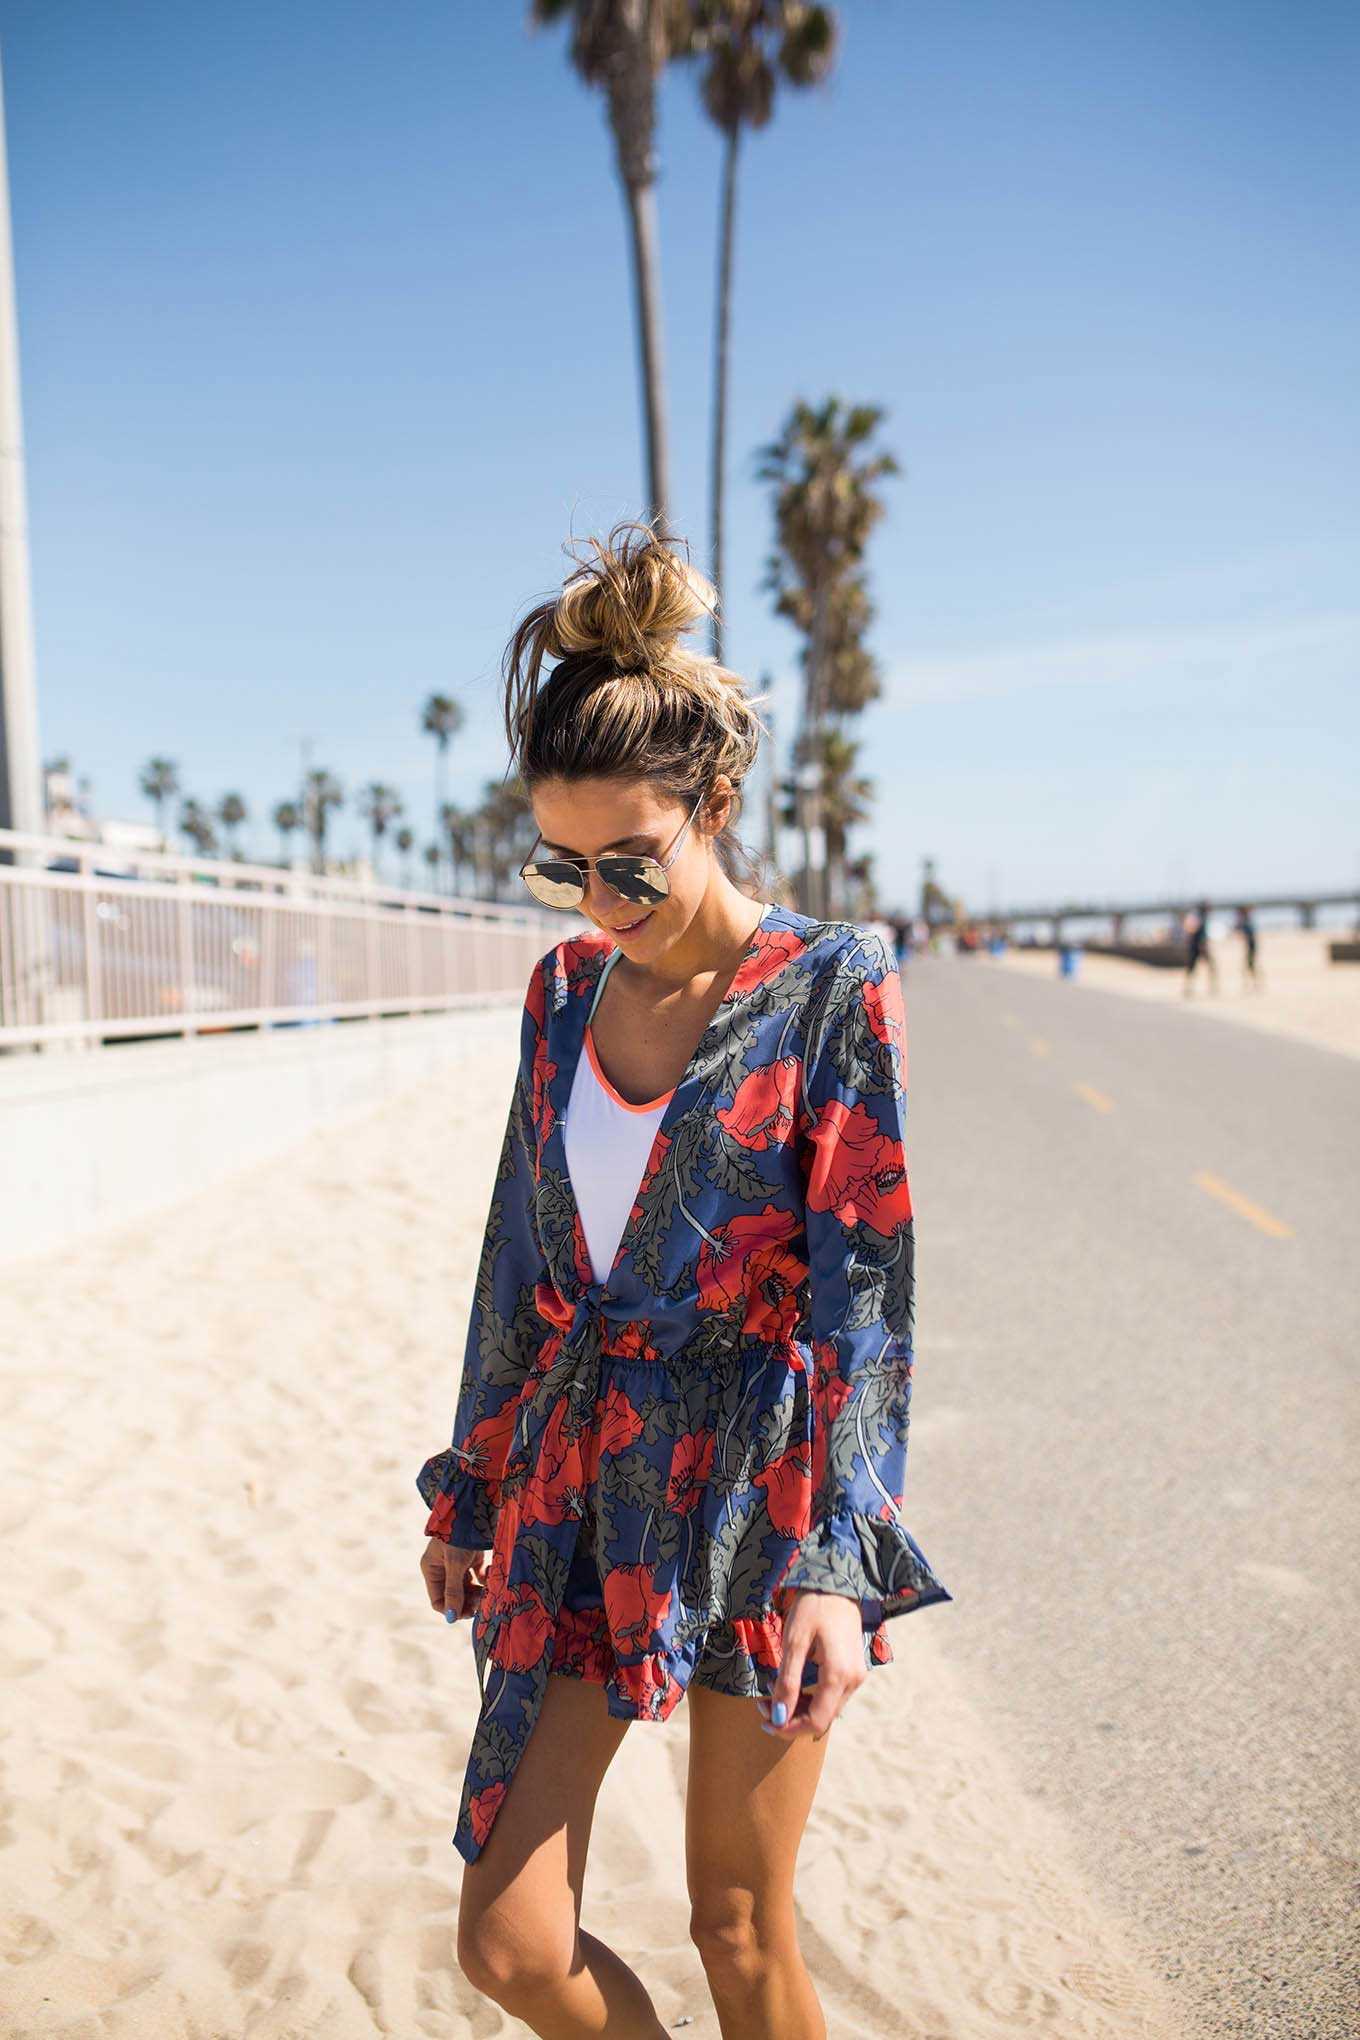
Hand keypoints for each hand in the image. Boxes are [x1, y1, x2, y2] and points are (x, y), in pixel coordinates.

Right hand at [420, 1538, 488, 1621]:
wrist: (473, 1507)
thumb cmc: (459, 1535)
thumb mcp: (455, 1563)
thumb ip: (453, 1590)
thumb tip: (451, 1618)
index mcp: (431, 1569)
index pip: (439, 1600)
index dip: (452, 1609)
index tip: (469, 1612)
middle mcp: (442, 1567)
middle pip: (454, 1595)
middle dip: (467, 1601)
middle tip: (482, 1603)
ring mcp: (457, 1562)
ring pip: (467, 1587)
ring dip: (478, 1592)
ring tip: (488, 1592)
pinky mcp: (472, 1556)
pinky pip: (478, 1575)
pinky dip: (485, 1578)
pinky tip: (492, 1574)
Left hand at [758, 1589, 864, 1742]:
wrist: (837, 1584)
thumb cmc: (813, 1607)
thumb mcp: (795, 1642)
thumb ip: (787, 1682)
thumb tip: (779, 1718)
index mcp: (839, 1675)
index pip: (816, 1721)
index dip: (789, 1728)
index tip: (765, 1721)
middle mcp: (853, 1682)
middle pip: (821, 1719)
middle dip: (790, 1719)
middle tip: (763, 1706)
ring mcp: (856, 1676)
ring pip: (826, 1709)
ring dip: (799, 1709)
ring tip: (773, 1697)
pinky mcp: (853, 1670)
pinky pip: (831, 1696)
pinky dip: (810, 1699)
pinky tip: (791, 1687)